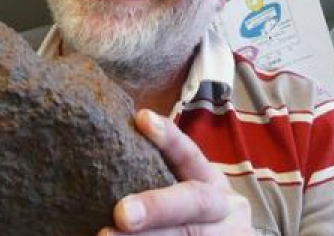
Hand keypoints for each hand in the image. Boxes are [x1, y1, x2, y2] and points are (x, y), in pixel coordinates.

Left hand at [98, 110, 253, 235]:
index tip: (142, 119)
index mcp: (211, 183)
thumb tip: (109, 147)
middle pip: (193, 203)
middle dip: (157, 207)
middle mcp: (224, 209)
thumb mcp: (184, 189)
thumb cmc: (190, 215)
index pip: (190, 155)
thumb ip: (156, 172)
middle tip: (120, 214)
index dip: (169, 138)